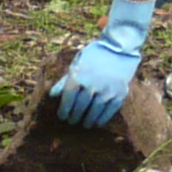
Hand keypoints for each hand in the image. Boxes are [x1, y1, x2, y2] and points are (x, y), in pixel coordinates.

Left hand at [53, 0, 157, 126]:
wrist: (120, 47)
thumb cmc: (95, 55)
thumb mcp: (77, 63)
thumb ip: (65, 80)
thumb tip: (52, 95)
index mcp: (78, 77)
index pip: (68, 100)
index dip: (64, 111)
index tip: (63, 116)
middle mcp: (91, 86)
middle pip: (80, 108)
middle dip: (74, 117)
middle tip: (73, 121)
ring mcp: (106, 90)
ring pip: (94, 112)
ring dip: (88, 120)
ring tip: (85, 124)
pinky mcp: (119, 93)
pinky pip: (109, 110)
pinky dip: (102, 118)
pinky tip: (98, 122)